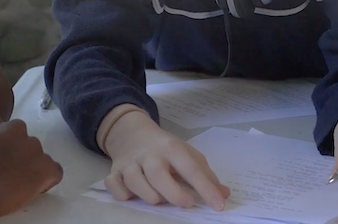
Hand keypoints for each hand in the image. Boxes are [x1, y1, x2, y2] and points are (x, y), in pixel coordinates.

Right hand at [0, 114, 63, 216]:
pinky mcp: (47, 165)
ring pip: (38, 157)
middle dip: (19, 157)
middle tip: (7, 174)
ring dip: (31, 168)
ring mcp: (34, 146)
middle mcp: (17, 128)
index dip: (4, 147)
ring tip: (17, 184)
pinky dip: (47, 180)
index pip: (6, 131)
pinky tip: (35, 188)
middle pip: (24, 142)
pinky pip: (54, 171)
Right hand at [102, 110, 229, 209]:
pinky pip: (114, 186)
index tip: (218, 205)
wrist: (131, 132)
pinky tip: (132, 195)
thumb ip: (205, 174)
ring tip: (160, 198)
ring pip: (136, 183)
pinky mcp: (114, 171)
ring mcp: (130, 163)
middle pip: (159, 176)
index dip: (206, 188)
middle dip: (174, 194)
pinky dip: (122, 194)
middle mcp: (150, 155)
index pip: (191, 169)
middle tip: (187, 203)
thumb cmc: (164, 148)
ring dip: (149, 196)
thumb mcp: (186, 154)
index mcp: (172, 148)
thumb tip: (223, 194)